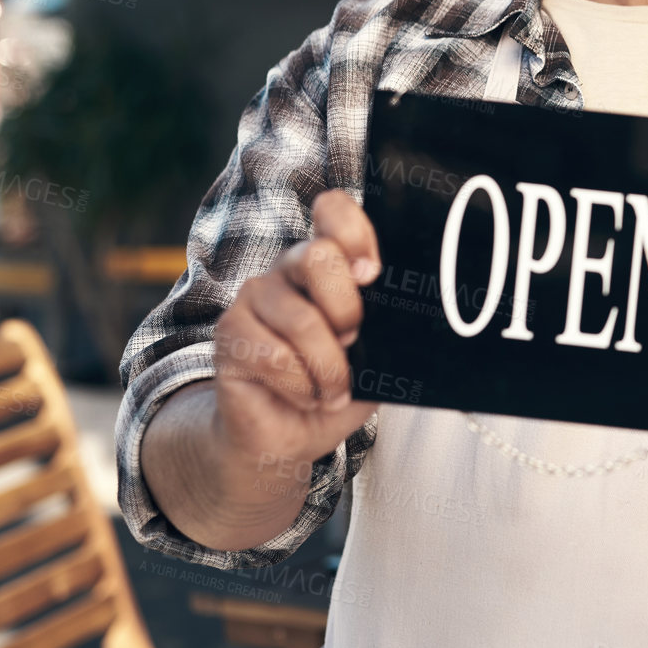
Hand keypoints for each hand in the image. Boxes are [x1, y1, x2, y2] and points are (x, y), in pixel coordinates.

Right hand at [213, 189, 380, 486]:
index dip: (355, 232)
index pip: (333, 210)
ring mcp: (255, 297)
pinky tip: (305, 395)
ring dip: (329, 368)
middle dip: (347, 310)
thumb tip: (417, 314)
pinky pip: (275, 356)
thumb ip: (388, 326)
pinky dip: (303, 386)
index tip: (371, 274)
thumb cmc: (334, 388)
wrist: (287, 436)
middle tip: (352, 344)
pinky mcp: (229, 332)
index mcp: (328, 263)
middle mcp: (288, 268)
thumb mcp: (377, 356)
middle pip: (320, 256)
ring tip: (332, 389)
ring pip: (302, 319)